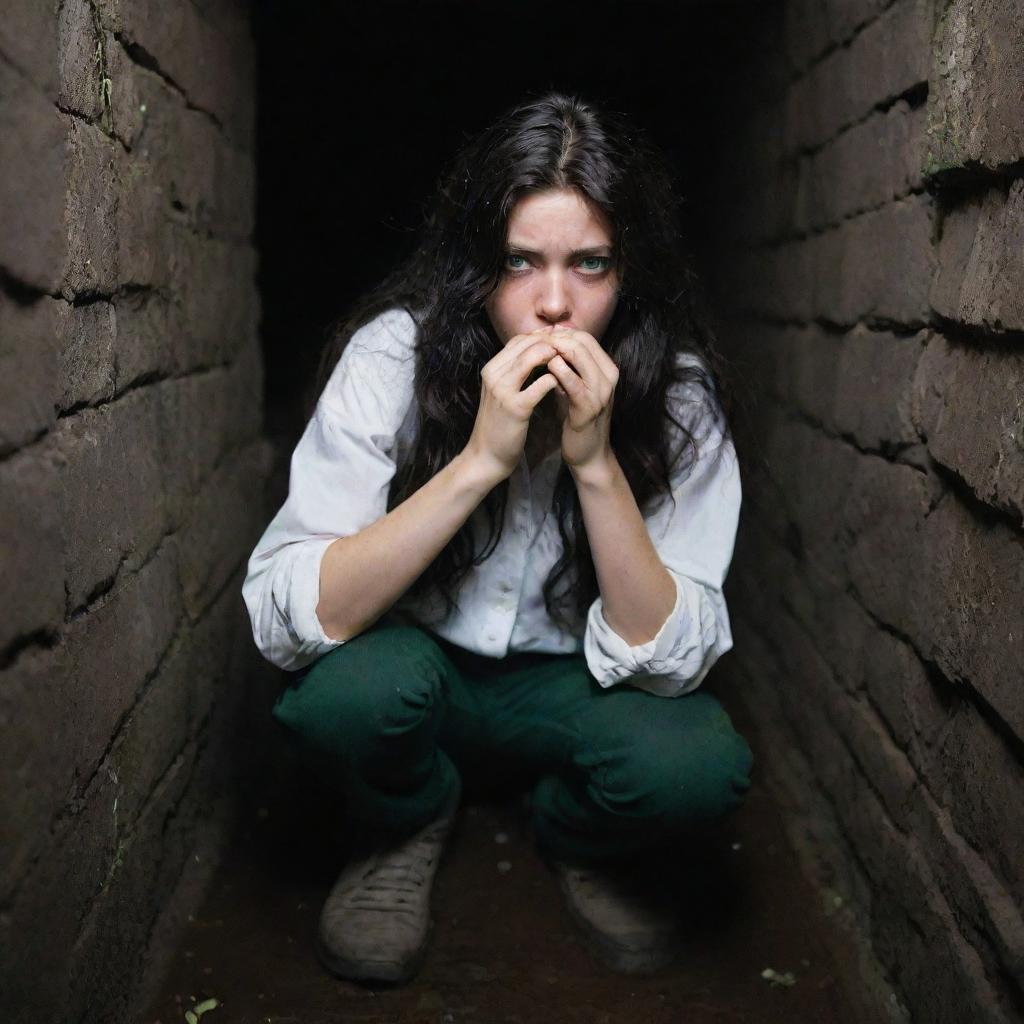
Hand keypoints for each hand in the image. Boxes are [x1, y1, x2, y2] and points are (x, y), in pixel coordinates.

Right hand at [463, 329, 560, 482]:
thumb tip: (539, 356)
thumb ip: (515, 374)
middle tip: (571, 352)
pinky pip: (540, 385)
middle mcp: (494, 375)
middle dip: (551, 344)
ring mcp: (503, 390)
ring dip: (554, 357)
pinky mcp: (515, 408)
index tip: (561, 346)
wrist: (486, 456)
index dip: (542, 339)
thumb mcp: (502, 393)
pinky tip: (565, 385)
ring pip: (531, 358)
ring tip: (570, 364)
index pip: (518, 341)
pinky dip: (555, 380)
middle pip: (525, 344)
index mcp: (491, 369)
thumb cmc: (499, 424)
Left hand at [544, 327, 619, 472]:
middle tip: (534, 344)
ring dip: (553, 351)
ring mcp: (601, 392)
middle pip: (582, 342)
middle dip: (555, 339)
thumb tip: (549, 342)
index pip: (585, 338)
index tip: (540, 337)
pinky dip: (557, 372)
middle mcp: (608, 377)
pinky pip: (573, 382)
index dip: (560, 333)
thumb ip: (569, 366)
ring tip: (535, 355)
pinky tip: (543, 371)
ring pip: (579, 356)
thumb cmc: (577, 417)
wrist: (587, 452)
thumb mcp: (575, 386)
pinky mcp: (588, 408)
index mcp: (607, 369)